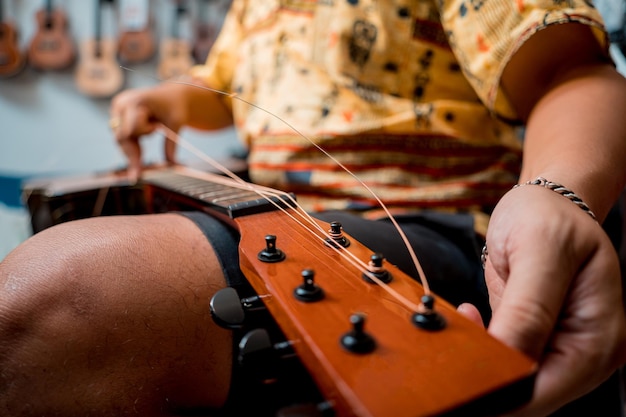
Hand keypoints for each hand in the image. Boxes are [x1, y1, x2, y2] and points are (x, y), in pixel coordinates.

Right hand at [109, 85, 187, 179]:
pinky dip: (130, 146)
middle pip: (122, 136)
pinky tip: (137, 157)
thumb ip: (170, 144)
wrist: (172, 95)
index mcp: (137, 101)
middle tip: (136, 176)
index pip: (132, 129)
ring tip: (139, 166)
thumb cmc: (176, 106)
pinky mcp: (117, 114)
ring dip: (131, 150)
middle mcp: (122, 103)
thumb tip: (171, 165)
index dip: (139, 144)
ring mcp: (117, 108)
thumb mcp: (177, 124)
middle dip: (131, 155)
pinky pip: (121, 135)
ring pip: (119, 138)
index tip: (140, 168)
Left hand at [462, 185, 625, 415]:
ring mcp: (560, 349)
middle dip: (485, 377)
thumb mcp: (540, 252)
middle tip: (447, 348)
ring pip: (513, 381)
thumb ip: (527, 309)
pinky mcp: (536, 340)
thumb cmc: (548, 218)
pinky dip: (482, 348)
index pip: (543, 390)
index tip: (457, 369)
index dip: (498, 388)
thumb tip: (507, 360)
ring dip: (480, 362)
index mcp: (597, 339)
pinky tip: (470, 319)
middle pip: (528, 394)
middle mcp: (584, 354)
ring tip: (459, 327)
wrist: (545, 203)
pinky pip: (506, 360)